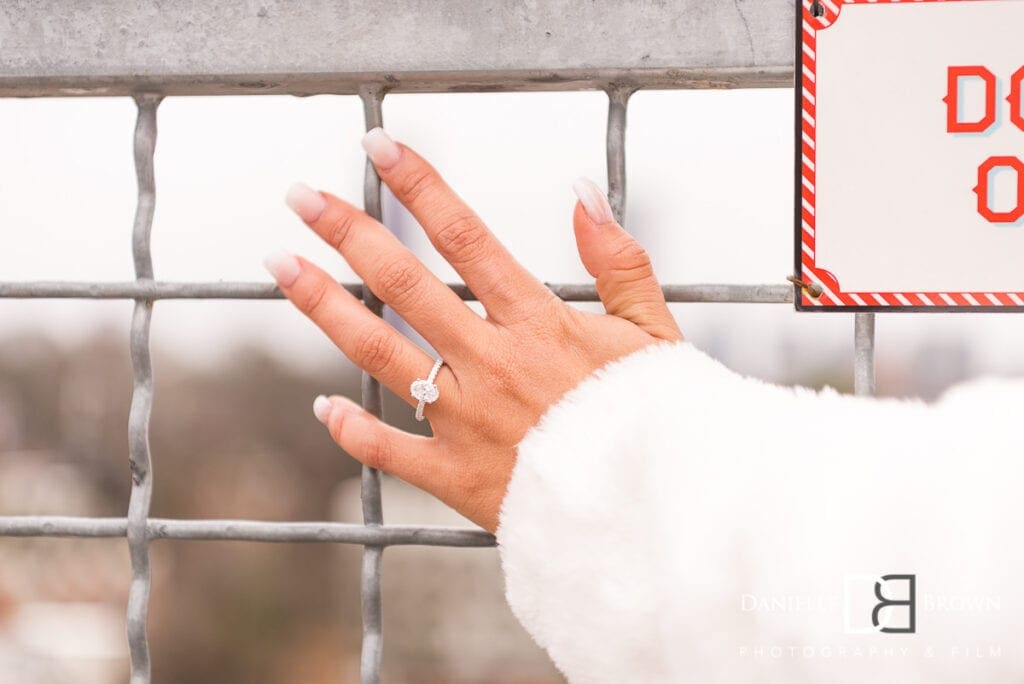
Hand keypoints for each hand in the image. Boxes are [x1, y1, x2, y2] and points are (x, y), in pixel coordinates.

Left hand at [264, 128, 682, 532]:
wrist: (655, 513)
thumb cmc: (656, 419)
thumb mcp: (654, 331)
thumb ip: (619, 261)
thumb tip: (581, 191)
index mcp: (538, 323)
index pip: (466, 237)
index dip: (419, 186)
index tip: (378, 146)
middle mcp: (491, 363)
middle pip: (404, 285)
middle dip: (348, 233)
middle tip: (300, 197)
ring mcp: (466, 421)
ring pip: (379, 353)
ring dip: (324, 306)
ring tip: (279, 264)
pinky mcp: (456, 476)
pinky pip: (389, 451)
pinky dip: (352, 430)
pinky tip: (321, 407)